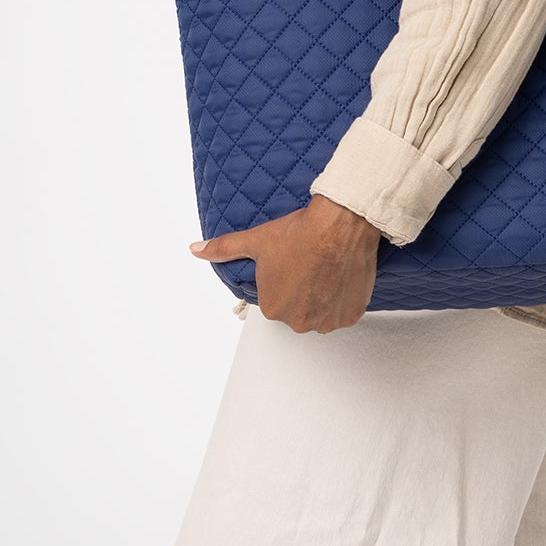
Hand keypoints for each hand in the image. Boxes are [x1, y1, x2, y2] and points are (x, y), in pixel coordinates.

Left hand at [189, 194, 382, 332]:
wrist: (338, 224)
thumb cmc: (299, 233)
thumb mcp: (257, 240)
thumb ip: (224, 248)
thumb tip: (195, 249)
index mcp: (273, 308)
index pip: (276, 298)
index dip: (285, 278)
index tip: (293, 262)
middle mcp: (299, 321)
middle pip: (299, 308)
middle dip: (304, 290)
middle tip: (310, 263)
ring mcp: (327, 320)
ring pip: (322, 311)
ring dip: (324, 296)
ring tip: (327, 268)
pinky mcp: (350, 314)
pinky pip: (344, 311)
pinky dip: (344, 298)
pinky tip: (341, 276)